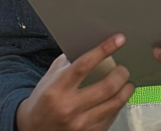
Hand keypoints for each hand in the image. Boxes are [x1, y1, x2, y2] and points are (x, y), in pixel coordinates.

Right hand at [16, 34, 134, 130]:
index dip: (104, 50)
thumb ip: (68, 62)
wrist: (34, 129)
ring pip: (114, 103)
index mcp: (57, 88)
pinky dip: (118, 105)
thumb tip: (91, 45)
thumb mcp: (50, 77)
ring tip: (126, 82)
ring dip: (125, 89)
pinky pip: (112, 117)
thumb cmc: (43, 101)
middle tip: (124, 68)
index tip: (118, 40)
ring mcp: (80, 123)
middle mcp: (69, 107)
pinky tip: (118, 98)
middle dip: (121, 73)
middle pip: (107, 86)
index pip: (84, 65)